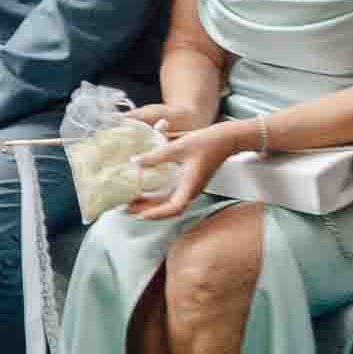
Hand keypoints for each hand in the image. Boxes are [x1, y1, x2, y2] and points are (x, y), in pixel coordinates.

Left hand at [131, 119, 250, 220]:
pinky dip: (158, 197)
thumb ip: (155, 155)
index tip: (140, 215)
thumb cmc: (206, 142)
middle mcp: (191, 191)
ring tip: (132, 203)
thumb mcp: (178, 147)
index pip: (174, 208)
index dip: (157, 213)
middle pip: (168, 209)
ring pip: (169, 203)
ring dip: (152, 204)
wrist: (226, 139)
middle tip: (126, 210)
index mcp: (190, 186)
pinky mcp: (190, 182)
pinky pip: (172, 195)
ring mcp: (191, 188)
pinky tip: (146, 192)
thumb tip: (134, 162)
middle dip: (148, 211)